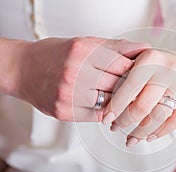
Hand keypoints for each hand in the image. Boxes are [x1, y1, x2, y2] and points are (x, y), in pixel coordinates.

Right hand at [17, 37, 148, 120]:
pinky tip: (107, 105)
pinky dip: (106, 111)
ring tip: (121, 97)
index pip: (122, 65)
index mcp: (82, 51)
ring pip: (110, 103)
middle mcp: (75, 73)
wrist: (24, 70)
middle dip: (130, 87)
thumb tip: (145, 49)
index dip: (135, 71)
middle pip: (118, 85)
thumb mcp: (86, 43)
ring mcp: (68, 95)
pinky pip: (98, 116)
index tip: (139, 73)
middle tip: (136, 87)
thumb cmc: (57, 54)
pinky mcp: (64, 112)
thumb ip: (117, 47)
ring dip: (119, 101)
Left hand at [102, 49, 175, 146]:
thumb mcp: (140, 61)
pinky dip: (160, 132)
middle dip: (125, 121)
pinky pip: (175, 121)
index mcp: (150, 58)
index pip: (129, 88)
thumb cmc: (157, 65)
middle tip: (115, 127)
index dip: (115, 107)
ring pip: (158, 117)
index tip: (106, 119)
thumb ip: (124, 77)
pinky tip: (149, 137)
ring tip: (130, 139)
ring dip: (141, 133)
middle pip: (142, 106)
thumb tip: (105, 107)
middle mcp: (168, 70)